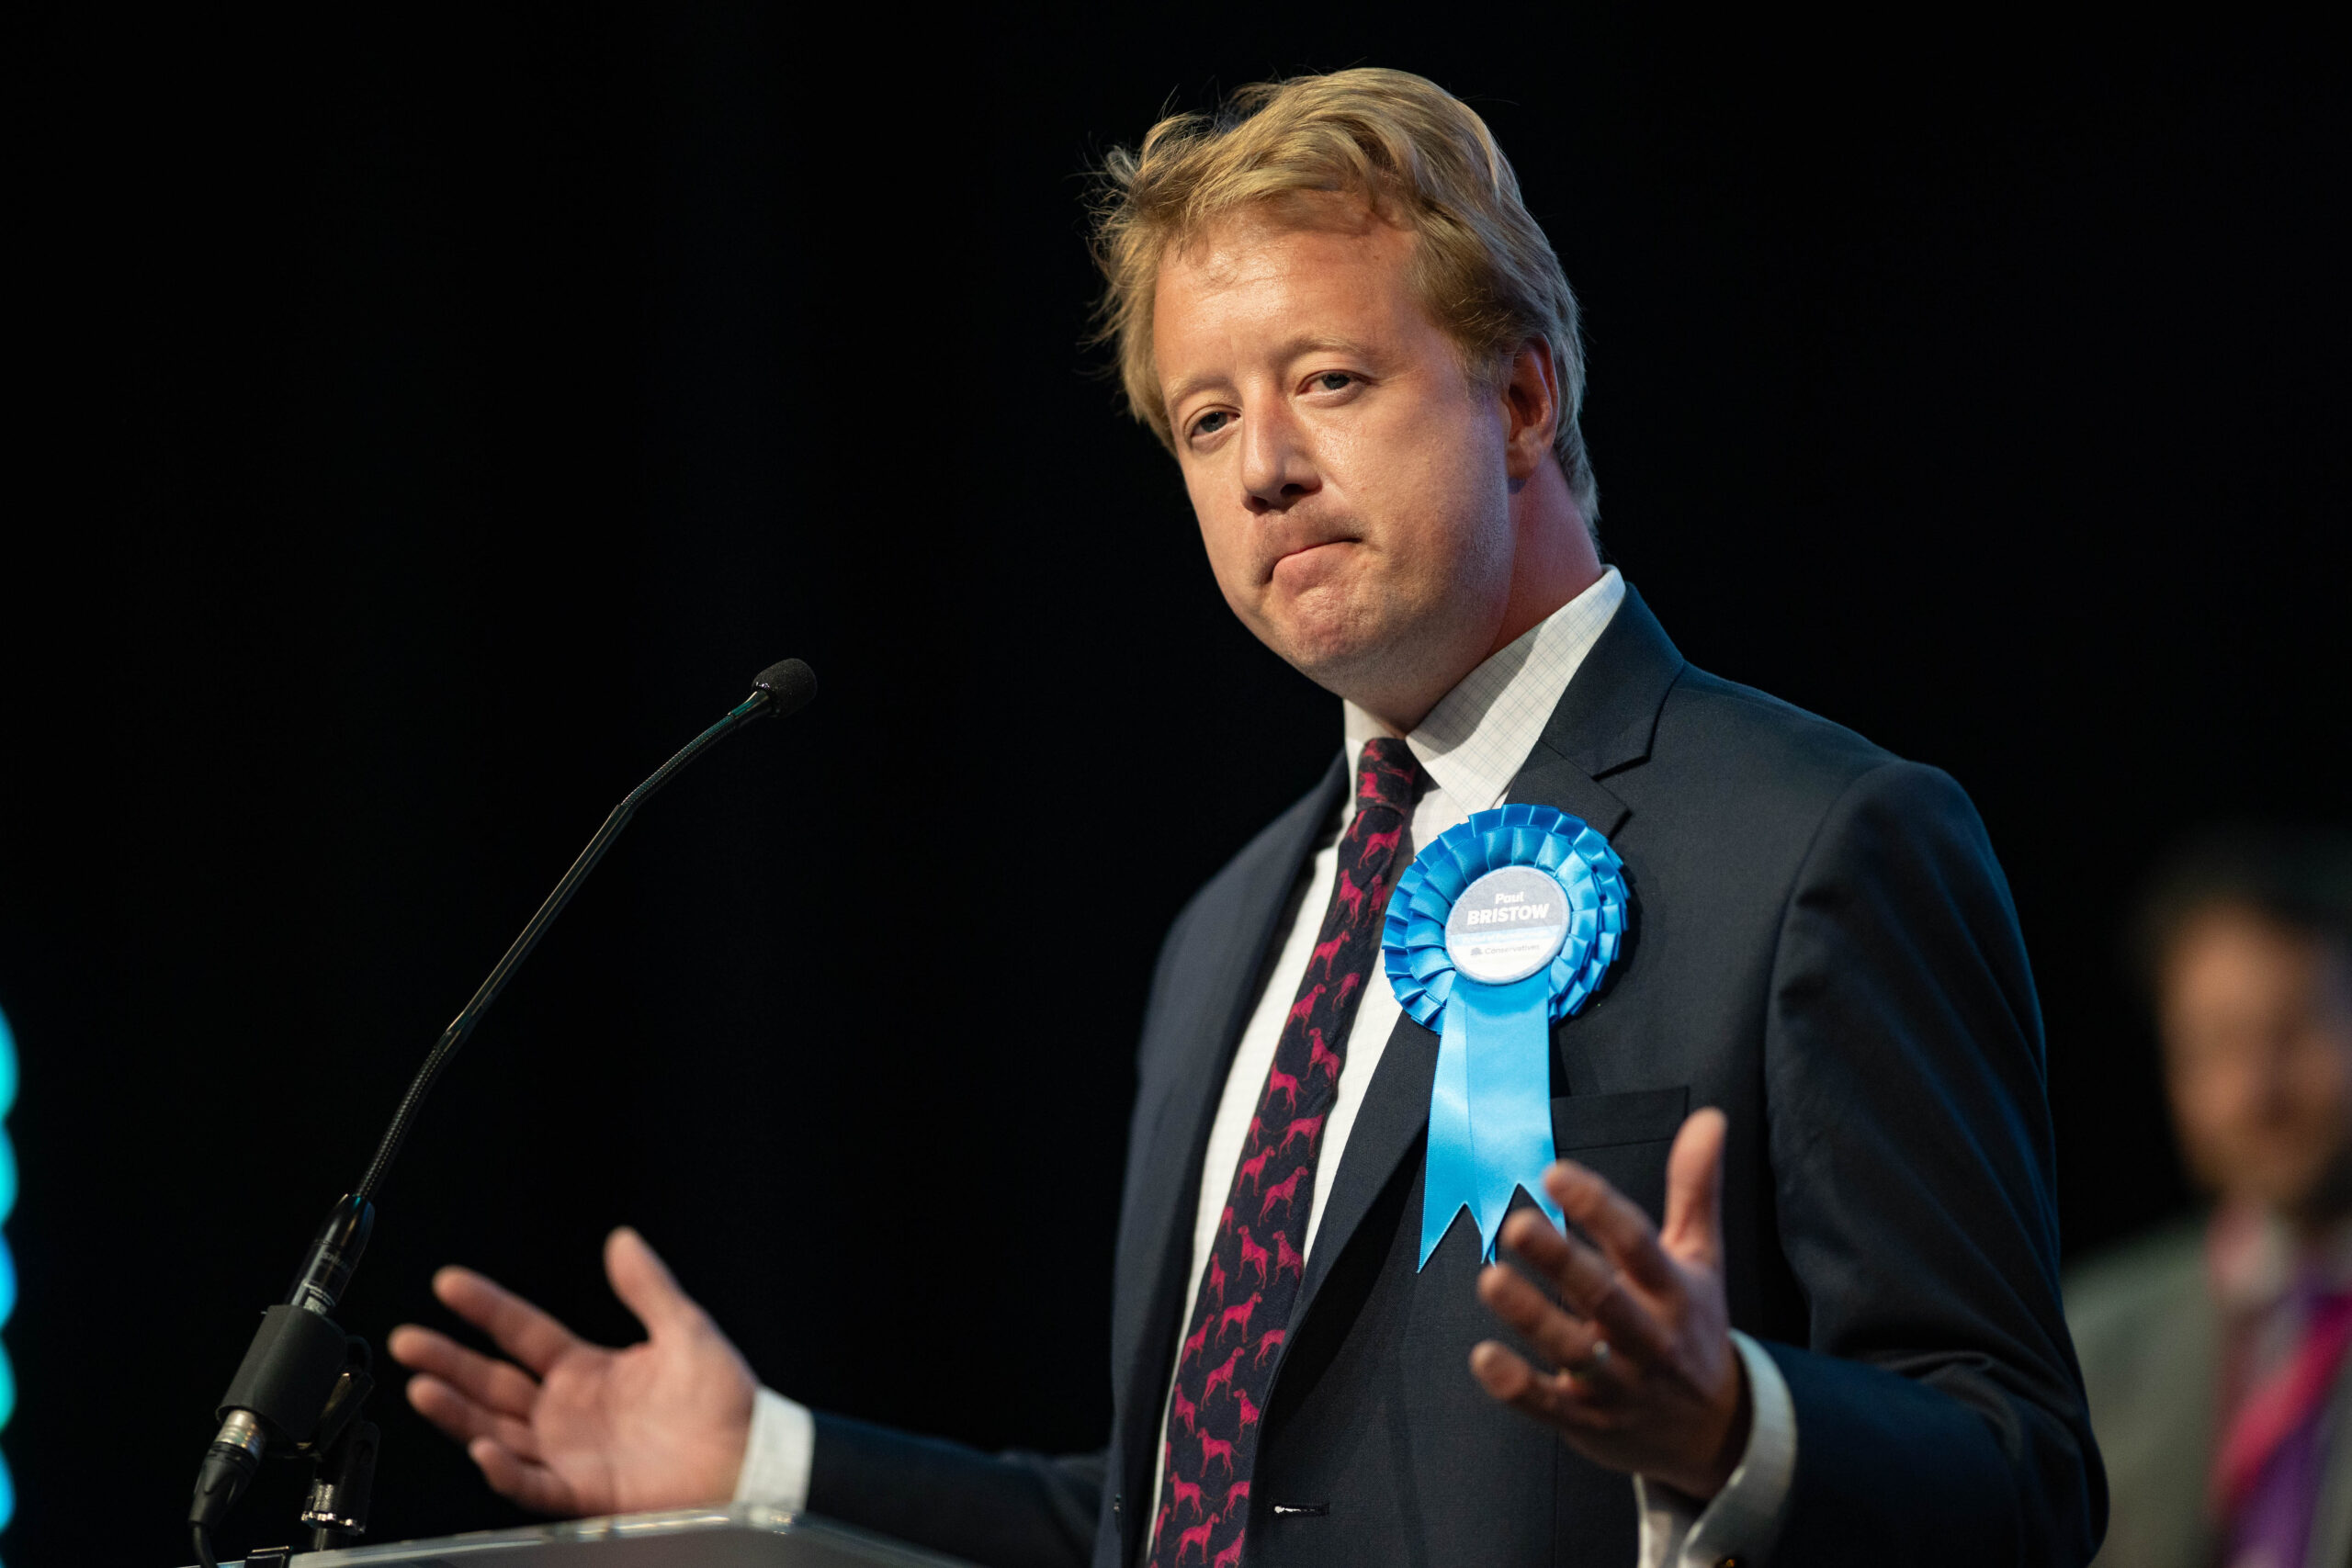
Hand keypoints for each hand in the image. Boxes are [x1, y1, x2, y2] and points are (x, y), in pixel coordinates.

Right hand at [386, 1226, 756, 1515]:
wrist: (751, 1458)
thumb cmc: (726, 1400)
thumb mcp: (686, 1330)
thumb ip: (649, 1287)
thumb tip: (622, 1241)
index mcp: (588, 1370)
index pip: (522, 1333)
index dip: (486, 1308)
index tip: (449, 1284)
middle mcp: (567, 1411)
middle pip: (493, 1383)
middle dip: (448, 1361)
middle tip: (409, 1340)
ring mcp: (569, 1452)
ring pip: (496, 1431)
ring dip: (459, 1413)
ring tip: (423, 1387)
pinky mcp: (582, 1490)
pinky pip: (532, 1483)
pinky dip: (505, 1470)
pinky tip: (483, 1449)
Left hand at [1470, 1108, 1750, 1498]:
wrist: (1712, 1433)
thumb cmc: (1693, 1326)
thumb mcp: (1702, 1258)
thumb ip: (1696, 1188)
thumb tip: (1710, 1117)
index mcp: (1674, 1291)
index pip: (1639, 1245)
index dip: (1600, 1209)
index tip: (1557, 1175)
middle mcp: (1650, 1338)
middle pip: (1607, 1299)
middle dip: (1563, 1263)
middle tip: (1517, 1226)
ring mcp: (1621, 1385)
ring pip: (1576, 1353)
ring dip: (1533, 1319)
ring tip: (1491, 1280)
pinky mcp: (1590, 1422)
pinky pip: (1552, 1407)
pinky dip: (1518, 1387)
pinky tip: (1484, 1358)